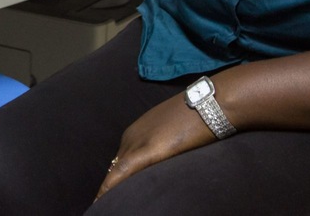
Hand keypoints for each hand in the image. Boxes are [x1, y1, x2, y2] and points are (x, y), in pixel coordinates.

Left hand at [95, 94, 214, 200]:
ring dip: (109, 191)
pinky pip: (121, 173)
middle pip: (116, 168)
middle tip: (106, 206)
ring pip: (115, 172)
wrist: (209, 104)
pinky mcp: (146, 150)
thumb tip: (163, 162)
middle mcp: (131, 137)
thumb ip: (163, 147)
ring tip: (101, 208)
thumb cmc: (196, 117)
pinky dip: (109, 188)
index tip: (110, 195)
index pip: (121, 162)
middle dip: (112, 187)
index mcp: (136, 132)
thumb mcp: (173, 133)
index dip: (116, 180)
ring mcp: (137, 142)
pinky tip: (102, 201)